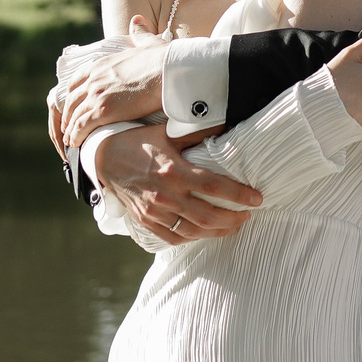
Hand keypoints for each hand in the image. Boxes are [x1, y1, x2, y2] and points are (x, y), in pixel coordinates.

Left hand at [50, 29, 167, 152]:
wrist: (168, 70)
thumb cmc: (164, 59)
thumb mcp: (147, 42)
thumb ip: (139, 33)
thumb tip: (137, 20)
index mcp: (101, 64)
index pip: (76, 82)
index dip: (72, 97)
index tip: (73, 106)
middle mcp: (94, 78)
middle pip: (72, 101)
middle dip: (68, 115)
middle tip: (69, 128)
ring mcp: (96, 94)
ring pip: (74, 116)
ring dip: (70, 129)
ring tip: (71, 140)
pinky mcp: (103, 110)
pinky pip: (81, 126)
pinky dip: (76, 136)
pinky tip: (77, 144)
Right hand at [90, 123, 261, 243]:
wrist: (104, 158)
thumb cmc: (139, 142)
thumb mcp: (168, 133)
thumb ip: (197, 132)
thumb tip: (226, 123)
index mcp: (174, 170)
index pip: (214, 187)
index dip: (239, 195)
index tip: (257, 198)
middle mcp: (165, 194)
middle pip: (207, 215)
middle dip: (233, 219)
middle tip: (247, 215)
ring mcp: (154, 211)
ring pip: (193, 231)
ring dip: (217, 231)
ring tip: (232, 225)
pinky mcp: (145, 221)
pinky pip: (172, 238)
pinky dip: (192, 238)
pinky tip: (205, 232)